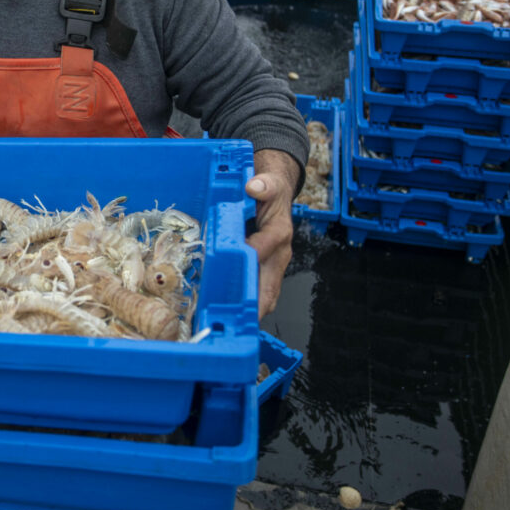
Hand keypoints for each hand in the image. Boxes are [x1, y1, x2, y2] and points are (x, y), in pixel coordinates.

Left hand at [247, 150, 299, 319]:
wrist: (276, 195)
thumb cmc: (270, 191)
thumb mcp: (269, 183)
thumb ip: (263, 185)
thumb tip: (254, 186)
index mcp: (278, 233)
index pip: (264, 249)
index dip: (250, 259)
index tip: (234, 270)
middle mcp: (278, 254)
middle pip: (270, 287)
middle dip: (256, 306)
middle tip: (236, 321)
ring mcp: (272, 265)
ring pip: (266, 295)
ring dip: (252, 311)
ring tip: (231, 326)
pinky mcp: (264, 270)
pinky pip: (258, 292)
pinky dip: (248, 304)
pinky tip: (230, 312)